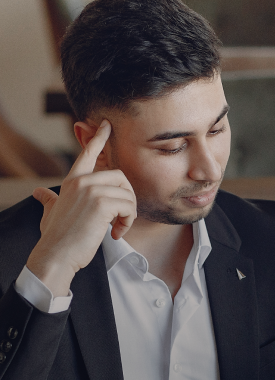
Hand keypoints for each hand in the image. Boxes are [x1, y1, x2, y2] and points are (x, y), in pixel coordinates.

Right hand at [26, 120, 137, 296]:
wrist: (56, 254)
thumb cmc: (56, 237)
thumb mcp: (51, 212)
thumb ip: (49, 200)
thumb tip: (40, 193)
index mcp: (72, 181)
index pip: (87, 154)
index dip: (99, 138)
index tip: (106, 124)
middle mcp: (82, 181)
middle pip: (121, 177)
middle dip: (128, 198)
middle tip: (121, 218)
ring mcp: (92, 191)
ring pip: (128, 194)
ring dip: (129, 215)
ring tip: (117, 228)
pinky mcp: (102, 204)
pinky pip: (129, 207)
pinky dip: (128, 222)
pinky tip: (116, 233)